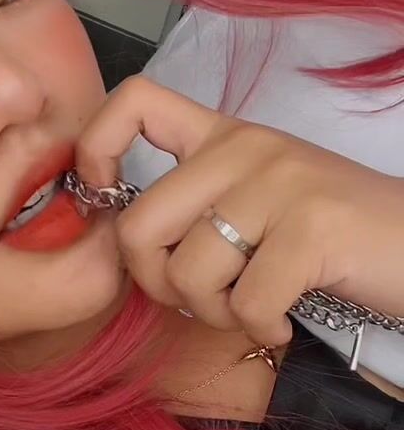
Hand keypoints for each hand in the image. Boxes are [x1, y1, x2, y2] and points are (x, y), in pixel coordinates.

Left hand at [75, 77, 403, 344]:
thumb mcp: (260, 202)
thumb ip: (196, 206)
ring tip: (255, 306)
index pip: (134, 102)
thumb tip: (122, 242)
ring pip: (187, 273)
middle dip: (157, 284)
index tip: (103, 198)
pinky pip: (244, 303)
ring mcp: (280, 184)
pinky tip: (284, 318)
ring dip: (214, 313)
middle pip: (138, 224)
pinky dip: (260, 327)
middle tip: (202, 297)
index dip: (95, 152)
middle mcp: (246, 149)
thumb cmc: (335, 239)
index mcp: (225, 136)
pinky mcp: (312, 228)